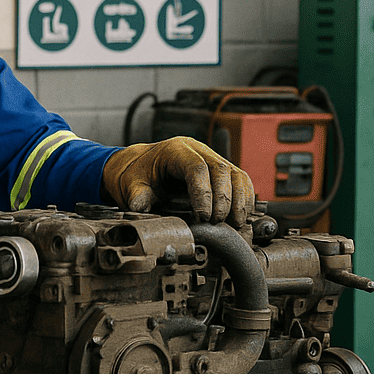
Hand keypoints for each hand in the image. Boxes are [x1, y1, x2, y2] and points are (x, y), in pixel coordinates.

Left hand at [101, 137, 255, 226]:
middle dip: (224, 199)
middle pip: (221, 169)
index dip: (203, 193)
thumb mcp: (130, 185)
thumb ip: (137, 197)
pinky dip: (244, 198)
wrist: (138, 167)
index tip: (203, 217)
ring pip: (235, 174)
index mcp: (175, 150)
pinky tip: (240, 216)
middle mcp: (197, 150)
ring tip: (235, 223)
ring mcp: (211, 158)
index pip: (196, 168)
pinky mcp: (219, 170)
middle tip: (218, 222)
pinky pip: (239, 181)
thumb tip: (142, 210)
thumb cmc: (136, 174)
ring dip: (239, 200)